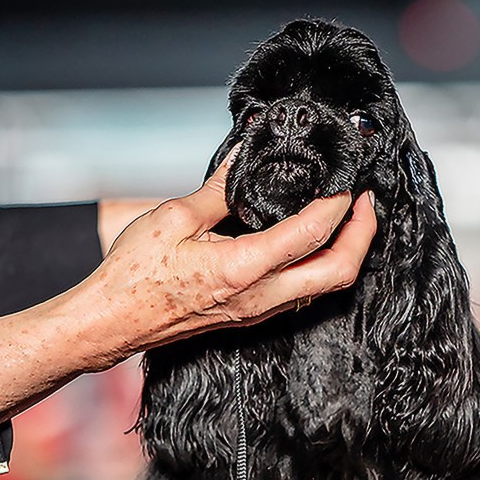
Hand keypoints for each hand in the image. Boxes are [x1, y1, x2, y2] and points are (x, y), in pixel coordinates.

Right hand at [0, 148, 376, 422]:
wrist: (113, 322)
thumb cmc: (134, 276)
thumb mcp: (173, 218)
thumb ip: (217, 188)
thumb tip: (242, 156)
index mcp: (242, 268)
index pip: (311, 233)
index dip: (338, 203)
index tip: (348, 179)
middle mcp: (260, 297)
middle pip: (338, 272)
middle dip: (363, 235)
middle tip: (366, 202)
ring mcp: (259, 311)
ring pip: (325, 288)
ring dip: (346, 252)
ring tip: (348, 218)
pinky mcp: (253, 316)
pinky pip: (304, 294)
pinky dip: (322, 266)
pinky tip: (314, 243)